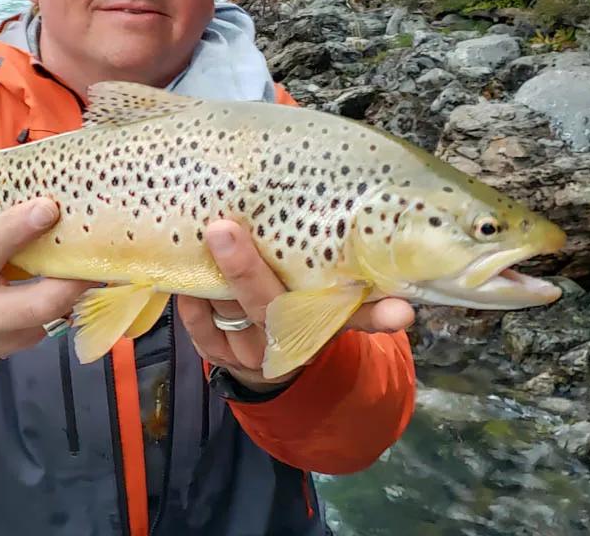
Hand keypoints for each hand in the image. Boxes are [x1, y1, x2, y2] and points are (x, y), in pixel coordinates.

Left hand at [177, 220, 414, 393]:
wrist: (273, 360)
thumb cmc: (304, 310)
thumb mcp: (332, 305)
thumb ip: (358, 291)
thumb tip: (399, 277)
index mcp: (323, 327)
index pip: (353, 319)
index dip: (379, 316)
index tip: (402, 311)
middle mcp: (287, 342)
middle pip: (268, 308)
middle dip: (246, 270)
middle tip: (224, 228)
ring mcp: (248, 350)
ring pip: (226, 312)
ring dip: (210, 276)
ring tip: (197, 232)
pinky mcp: (215, 353)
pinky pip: (198, 328)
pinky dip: (192, 300)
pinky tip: (187, 270)